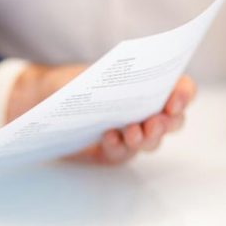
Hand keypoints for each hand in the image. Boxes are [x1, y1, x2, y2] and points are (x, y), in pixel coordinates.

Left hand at [6, 64, 195, 164]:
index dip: (183, 95)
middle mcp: (146, 112)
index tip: (174, 100)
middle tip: (154, 122)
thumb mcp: (91, 72)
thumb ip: (112, 76)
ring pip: (150, 142)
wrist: (42, 99)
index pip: (180, 91)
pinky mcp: (112, 151)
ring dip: (145, 138)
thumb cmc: (73, 81)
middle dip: (166, 123)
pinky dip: (117, 146)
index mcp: (150, 87)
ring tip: (132, 131)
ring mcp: (131, 134)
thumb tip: (126, 82)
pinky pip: (122, 153)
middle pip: (172, 122)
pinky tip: (108, 138)